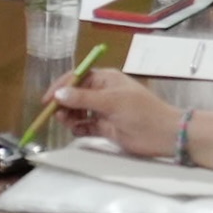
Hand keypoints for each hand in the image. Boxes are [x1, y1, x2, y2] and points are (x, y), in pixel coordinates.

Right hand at [52, 69, 185, 159]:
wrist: (164, 134)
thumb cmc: (141, 112)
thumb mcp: (111, 102)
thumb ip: (83, 99)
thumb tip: (59, 95)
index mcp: (105, 79)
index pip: (77, 78)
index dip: (61, 87)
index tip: (47, 100)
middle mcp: (103, 93)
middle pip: (74, 95)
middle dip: (64, 104)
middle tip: (57, 115)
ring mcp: (104, 111)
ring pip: (78, 111)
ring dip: (70, 116)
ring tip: (68, 123)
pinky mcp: (105, 128)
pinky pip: (85, 126)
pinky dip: (78, 128)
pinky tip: (77, 130)